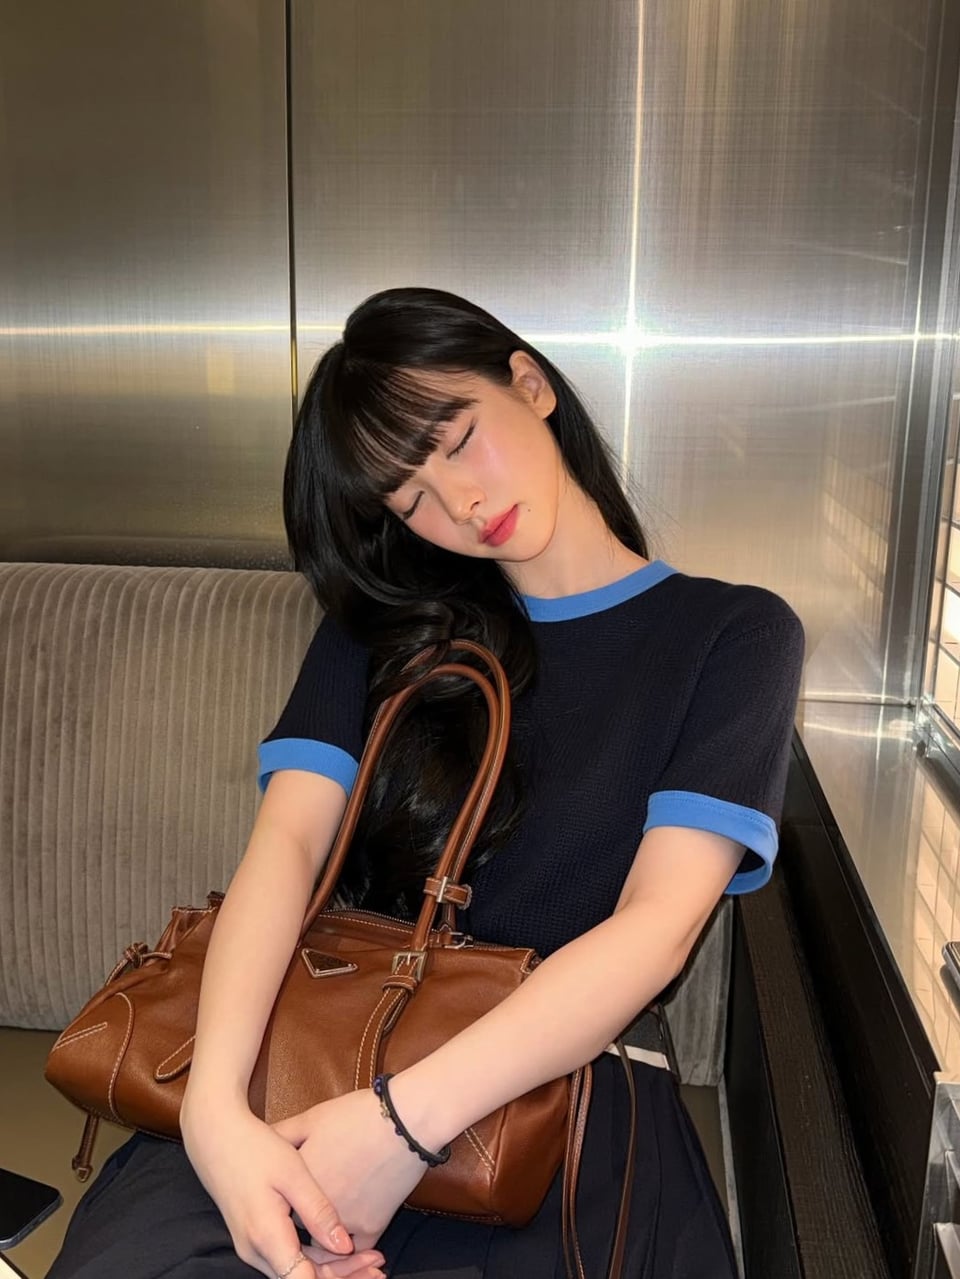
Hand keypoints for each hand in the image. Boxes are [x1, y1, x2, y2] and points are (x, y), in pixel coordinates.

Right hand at [181, 1099, 386, 1278]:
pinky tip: (341, 1251)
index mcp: (266, 1236)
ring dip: (332, 1270)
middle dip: (344, 1277)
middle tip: (380, 1268)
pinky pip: (288, 1260)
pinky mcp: (254, 1238)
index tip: (372, 1272)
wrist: (215, 1137)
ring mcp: (252, 1247)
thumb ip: (317, 1212)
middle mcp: (255, 1251)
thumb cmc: (256, 1148)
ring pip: (296, 1272)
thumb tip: (345, 1246)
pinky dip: (316, 1260)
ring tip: (370, 1262)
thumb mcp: (292, 1173)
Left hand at [273, 1088, 427, 1252]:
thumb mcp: (312, 1117)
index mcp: (298, 1182)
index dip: (282, 1202)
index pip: (279, 1205)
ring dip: (324, 1241)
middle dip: (302, 1225)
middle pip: (300, 1229)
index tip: (285, 1198)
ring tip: (325, 1231)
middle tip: (307, 1216)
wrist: (405, 1120)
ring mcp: (344, 1222)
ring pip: (326, 1245)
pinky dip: (351, 1247)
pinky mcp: (372, 1227)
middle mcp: (316, 1209)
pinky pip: (355, 1250)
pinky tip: (349, 1239)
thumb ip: (283, 1133)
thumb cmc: (358, 1114)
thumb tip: (263, 1139)